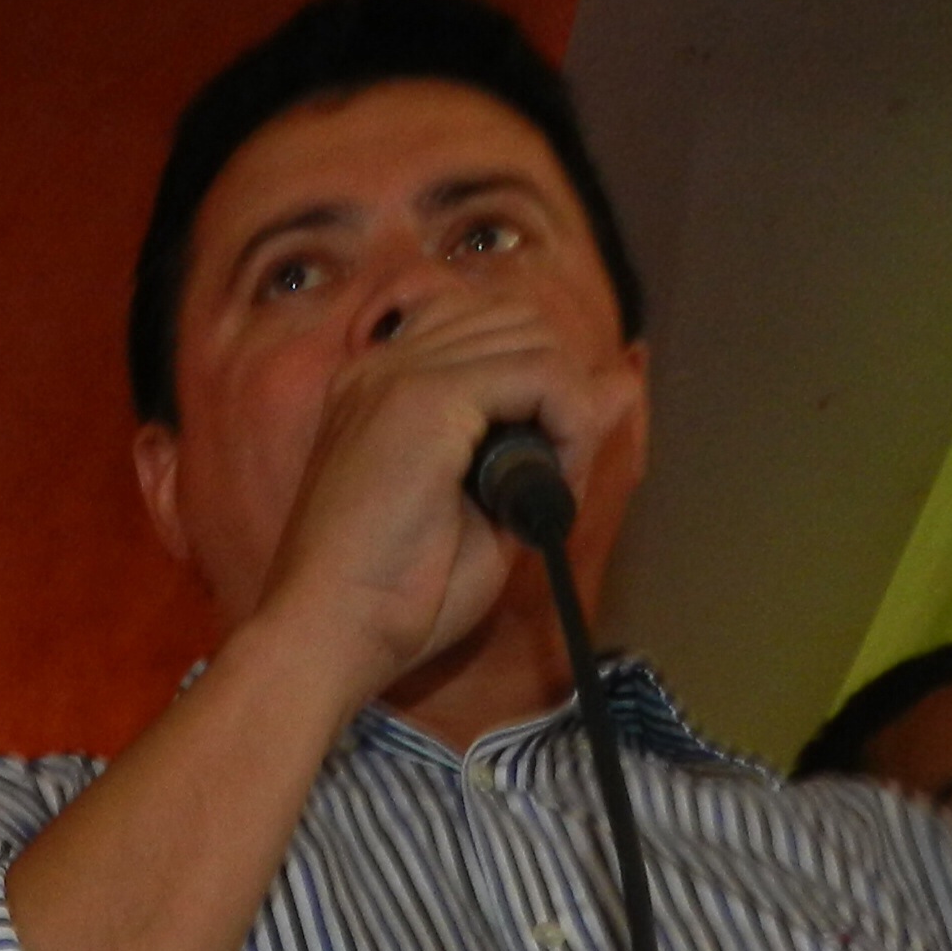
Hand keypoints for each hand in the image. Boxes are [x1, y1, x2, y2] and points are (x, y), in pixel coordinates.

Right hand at [256, 288, 645, 708]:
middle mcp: (386, 362)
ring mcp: (400, 373)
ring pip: (532, 340)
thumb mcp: (491, 509)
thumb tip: (621, 385)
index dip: (537, 388)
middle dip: (556, 388)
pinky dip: (567, 423)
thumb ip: (547, 442)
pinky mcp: (424, 399)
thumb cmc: (396, 595)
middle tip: (547, 478)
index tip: (538, 470)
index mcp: (385, 384)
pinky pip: (538, 374)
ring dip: (565, 409)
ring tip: (542, 486)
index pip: (489, 329)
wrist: (330, 631)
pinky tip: (545, 483)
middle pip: (516, 320)